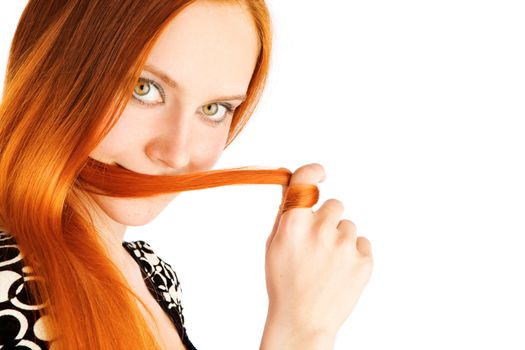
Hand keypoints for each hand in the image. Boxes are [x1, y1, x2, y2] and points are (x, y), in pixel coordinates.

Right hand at [263, 163, 372, 338]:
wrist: (302, 321)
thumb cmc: (284, 282)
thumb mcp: (274, 245)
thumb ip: (286, 214)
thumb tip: (295, 187)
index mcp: (293, 224)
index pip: (305, 180)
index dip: (313, 172)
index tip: (321, 174)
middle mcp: (320, 230)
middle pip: (335, 204)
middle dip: (327, 219)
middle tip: (318, 244)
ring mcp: (344, 246)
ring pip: (349, 225)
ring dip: (340, 239)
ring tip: (327, 264)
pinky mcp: (364, 261)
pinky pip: (362, 243)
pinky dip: (353, 254)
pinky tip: (339, 271)